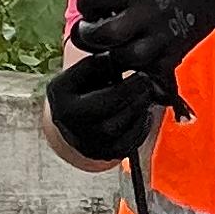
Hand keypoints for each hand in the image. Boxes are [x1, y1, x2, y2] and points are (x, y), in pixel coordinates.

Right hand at [44, 58, 165, 164]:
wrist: (73, 119)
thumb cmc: (81, 89)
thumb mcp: (81, 73)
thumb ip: (99, 64)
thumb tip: (121, 58)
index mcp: (65, 108)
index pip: (102, 102)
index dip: (127, 89)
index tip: (143, 75)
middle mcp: (74, 133)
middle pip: (112, 122)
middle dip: (135, 102)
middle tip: (149, 85)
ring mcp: (90, 148)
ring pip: (122, 135)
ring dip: (139, 113)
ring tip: (146, 95)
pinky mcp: (105, 155)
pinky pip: (129, 144)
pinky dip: (141, 127)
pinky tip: (143, 112)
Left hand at [67, 0, 214, 78]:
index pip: (94, 0)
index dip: (88, 3)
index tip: (93, 3)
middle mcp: (147, 13)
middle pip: (105, 35)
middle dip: (91, 34)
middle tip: (93, 30)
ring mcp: (162, 36)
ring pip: (124, 59)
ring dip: (114, 54)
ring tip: (115, 44)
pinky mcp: (175, 54)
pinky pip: (148, 72)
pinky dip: (139, 69)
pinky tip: (137, 55)